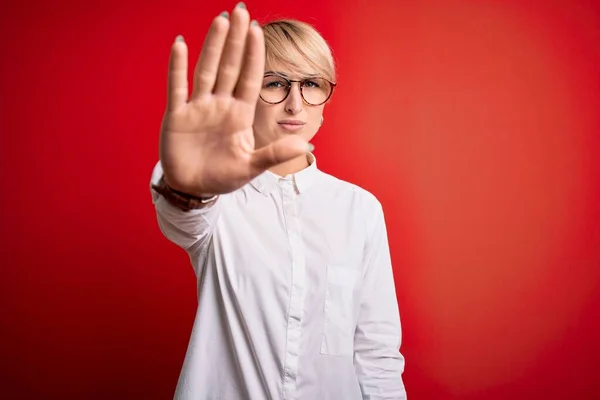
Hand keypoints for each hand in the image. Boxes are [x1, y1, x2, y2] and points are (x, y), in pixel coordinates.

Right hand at [159, 4, 310, 195]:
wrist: (194, 189)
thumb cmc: (222, 176)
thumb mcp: (251, 167)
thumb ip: (275, 154)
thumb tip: (306, 146)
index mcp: (239, 114)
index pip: (249, 78)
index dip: (254, 55)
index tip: (258, 30)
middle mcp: (220, 105)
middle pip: (230, 66)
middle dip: (236, 40)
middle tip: (241, 11)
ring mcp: (198, 108)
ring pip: (206, 70)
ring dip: (213, 46)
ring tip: (221, 21)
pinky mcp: (177, 116)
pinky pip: (178, 87)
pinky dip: (178, 67)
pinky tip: (181, 44)